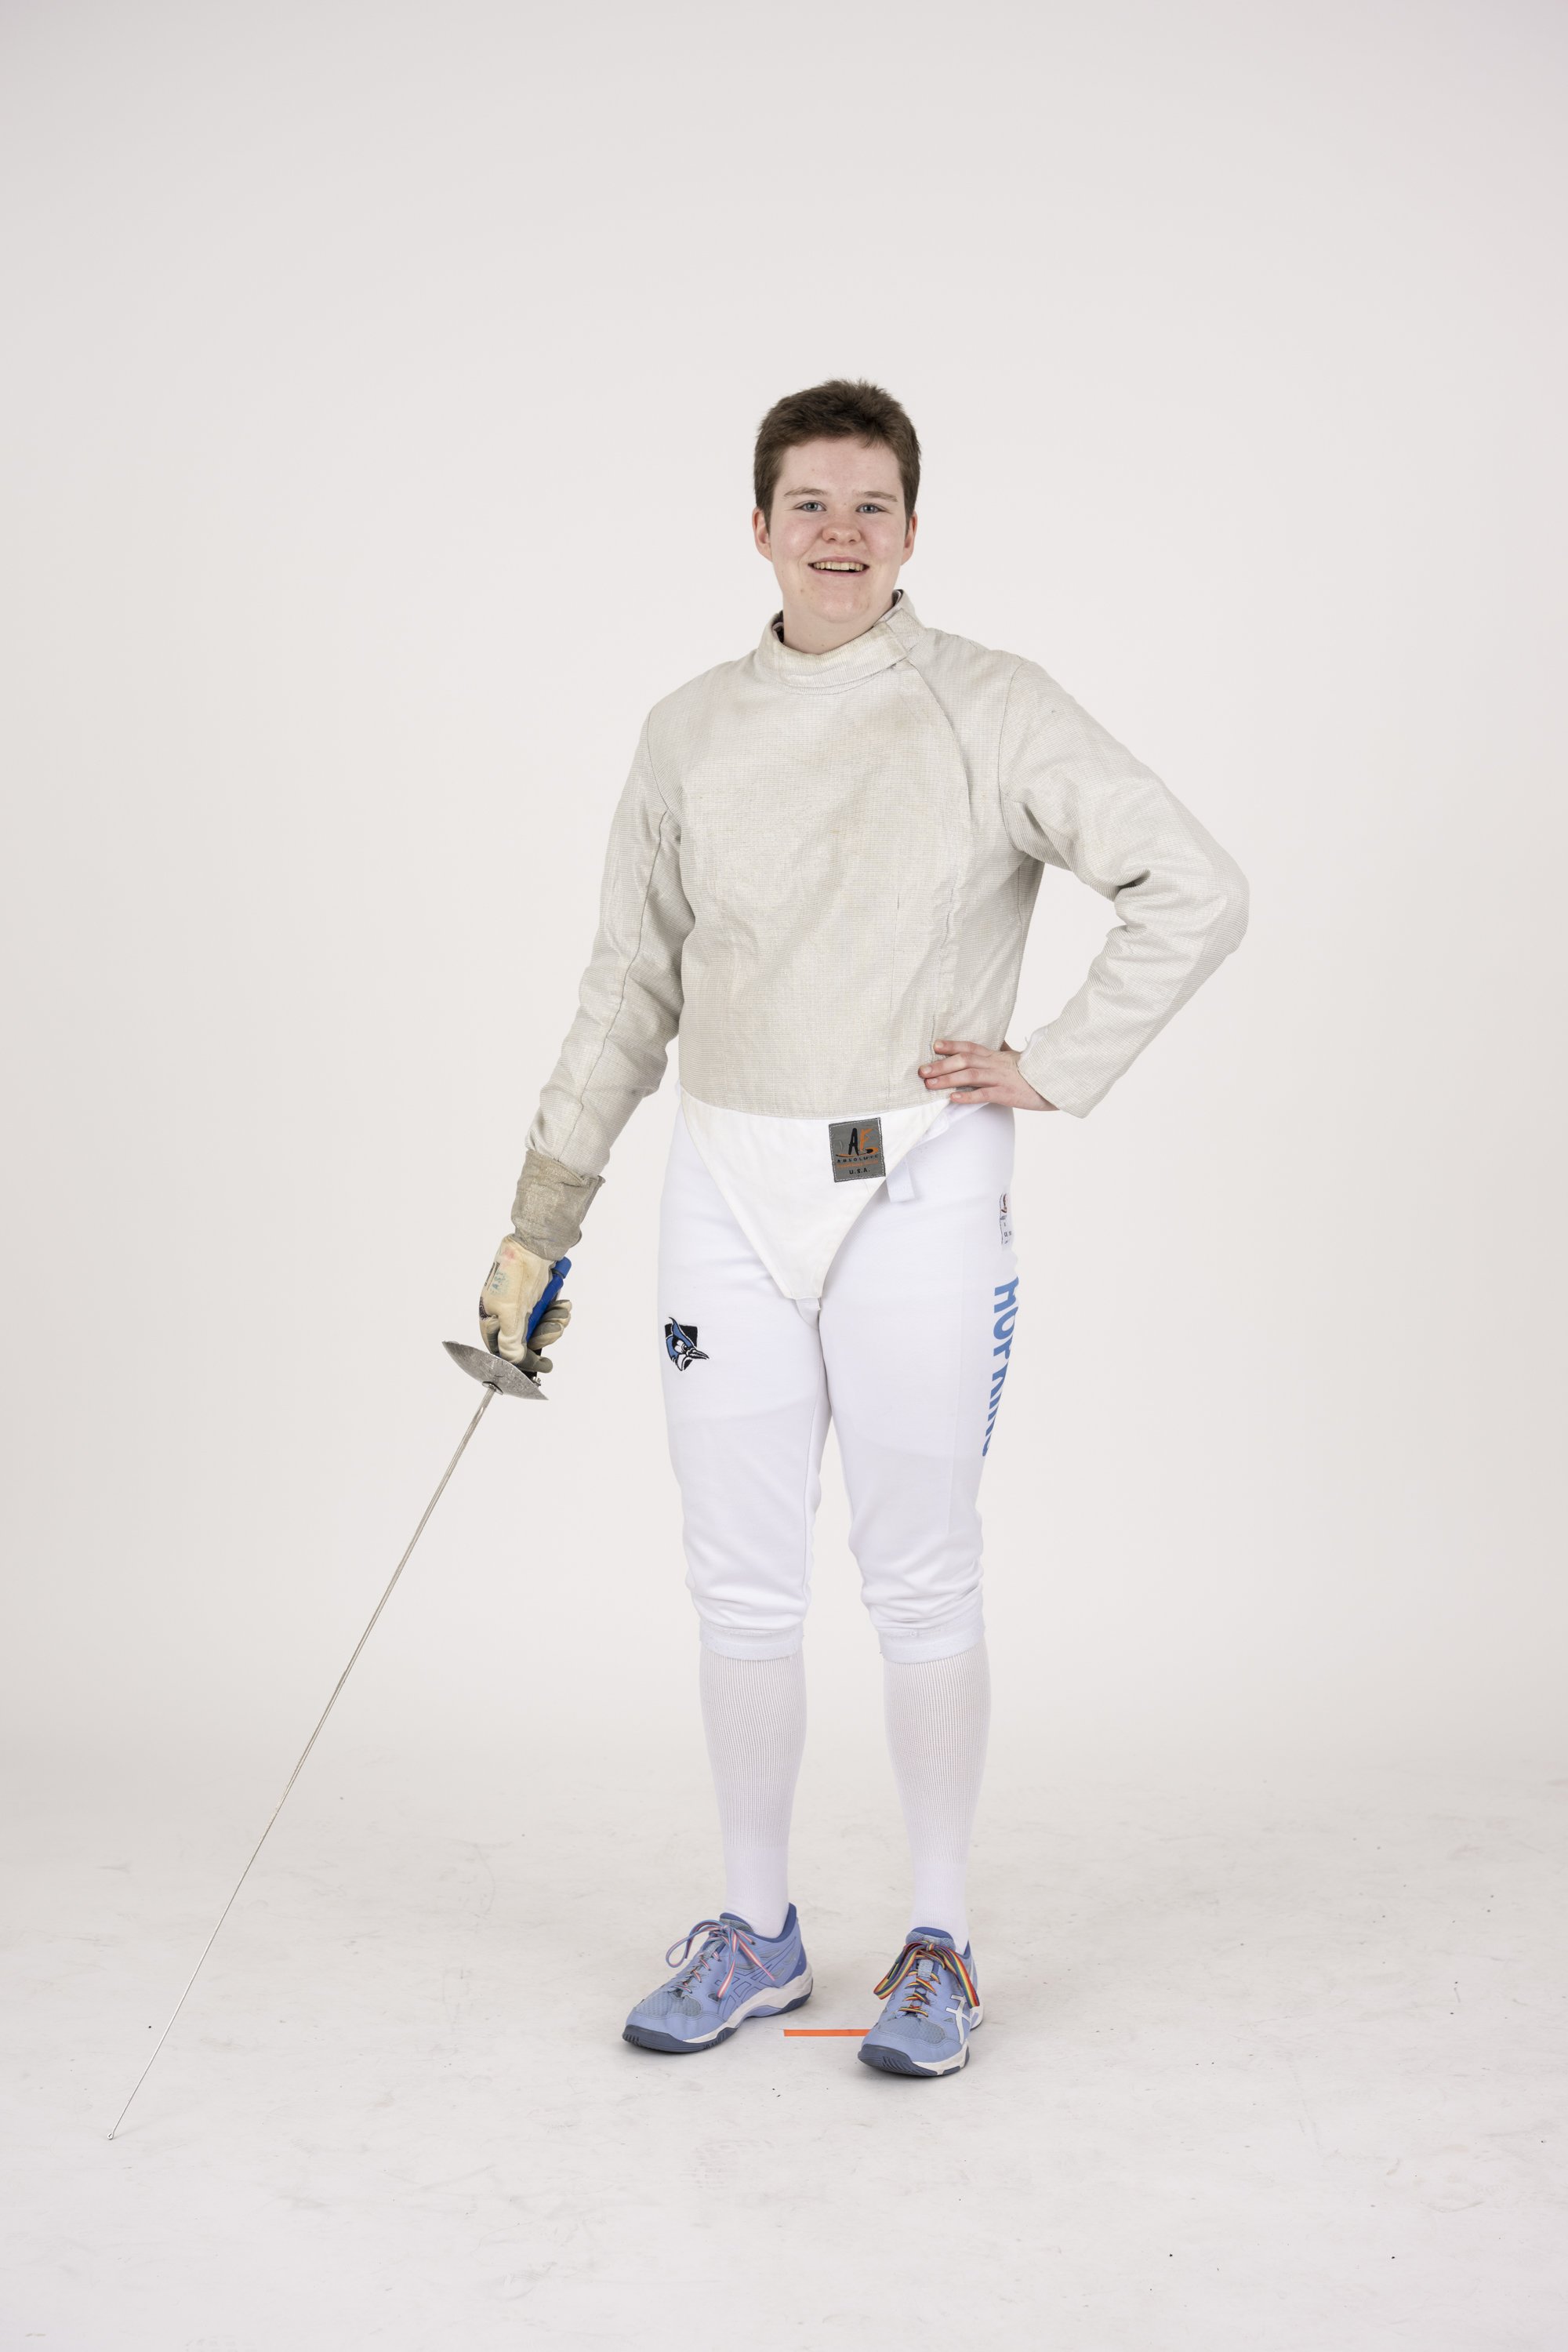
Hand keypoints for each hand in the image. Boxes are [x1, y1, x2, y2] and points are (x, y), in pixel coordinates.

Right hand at [479, 1236, 573, 1369]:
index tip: (542, 1366)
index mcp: (491, 1318)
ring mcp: (520, 1305)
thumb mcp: (511, 1312)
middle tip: (557, 1329)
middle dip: (545, 1335)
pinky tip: (564, 1305)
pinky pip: (547, 1314)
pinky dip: (557, 1312)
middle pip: (525, 1340)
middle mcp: (504, 1314)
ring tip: (562, 1313)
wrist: (536, 1244)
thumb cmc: (517, 1274)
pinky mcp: (535, 1298)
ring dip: (554, 1322)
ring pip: (539, 1327)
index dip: (522, 1360)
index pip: (503, 1351)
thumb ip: (510, 1342)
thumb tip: (513, 1361)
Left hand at [919, 1040, 1056, 1110]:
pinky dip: (967, 1096)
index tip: (934, 1045)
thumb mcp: (1017, 1058)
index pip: (970, 1047)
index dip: (952, 1045)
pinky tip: (953, 1098)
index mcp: (996, 1056)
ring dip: (947, 1080)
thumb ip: (1005, 1050)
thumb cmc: (1034, 1072)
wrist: (1055, 1082)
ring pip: (970, 1076)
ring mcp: (1000, 1078)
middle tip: (922, 1071)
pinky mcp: (1006, 1094)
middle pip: (964, 1060)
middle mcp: (995, 1064)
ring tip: (930, 1085)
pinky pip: (984, 1094)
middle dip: (941, 1065)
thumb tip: (999, 1041)